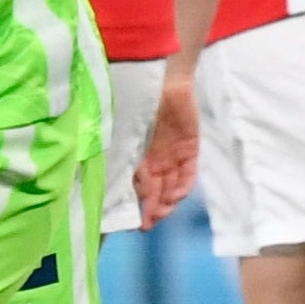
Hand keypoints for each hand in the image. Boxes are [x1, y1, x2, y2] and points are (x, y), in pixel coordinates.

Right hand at [132, 59, 200, 227]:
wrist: (163, 77)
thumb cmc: (136, 101)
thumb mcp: (125, 132)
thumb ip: (122, 157)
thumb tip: (114, 184)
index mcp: (137, 156)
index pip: (136, 187)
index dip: (133, 205)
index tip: (127, 221)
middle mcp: (156, 160)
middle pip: (155, 192)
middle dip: (150, 210)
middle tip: (144, 226)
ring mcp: (174, 156)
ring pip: (171, 187)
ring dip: (165, 204)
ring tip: (158, 215)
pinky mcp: (190, 150)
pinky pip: (188, 175)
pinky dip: (182, 188)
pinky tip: (174, 198)